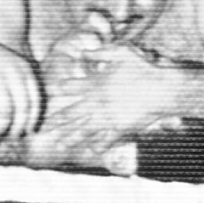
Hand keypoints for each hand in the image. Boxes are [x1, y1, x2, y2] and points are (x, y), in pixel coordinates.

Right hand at [0, 35, 42, 139]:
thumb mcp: (10, 64)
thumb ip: (19, 82)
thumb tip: (25, 112)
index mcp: (24, 70)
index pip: (35, 100)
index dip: (33, 118)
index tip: (30, 130)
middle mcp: (13, 75)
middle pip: (22, 109)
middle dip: (19, 127)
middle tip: (14, 136)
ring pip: (5, 113)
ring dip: (1, 128)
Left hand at [39, 43, 176, 156]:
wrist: (162, 89)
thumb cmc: (144, 68)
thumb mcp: (122, 52)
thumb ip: (101, 51)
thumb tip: (84, 51)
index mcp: (94, 84)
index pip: (68, 87)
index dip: (55, 89)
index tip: (44, 93)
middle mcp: (96, 103)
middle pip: (70, 114)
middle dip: (55, 122)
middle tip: (41, 128)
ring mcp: (107, 118)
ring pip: (83, 131)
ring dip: (69, 138)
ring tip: (58, 145)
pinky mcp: (120, 128)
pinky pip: (105, 139)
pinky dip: (98, 146)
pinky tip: (91, 151)